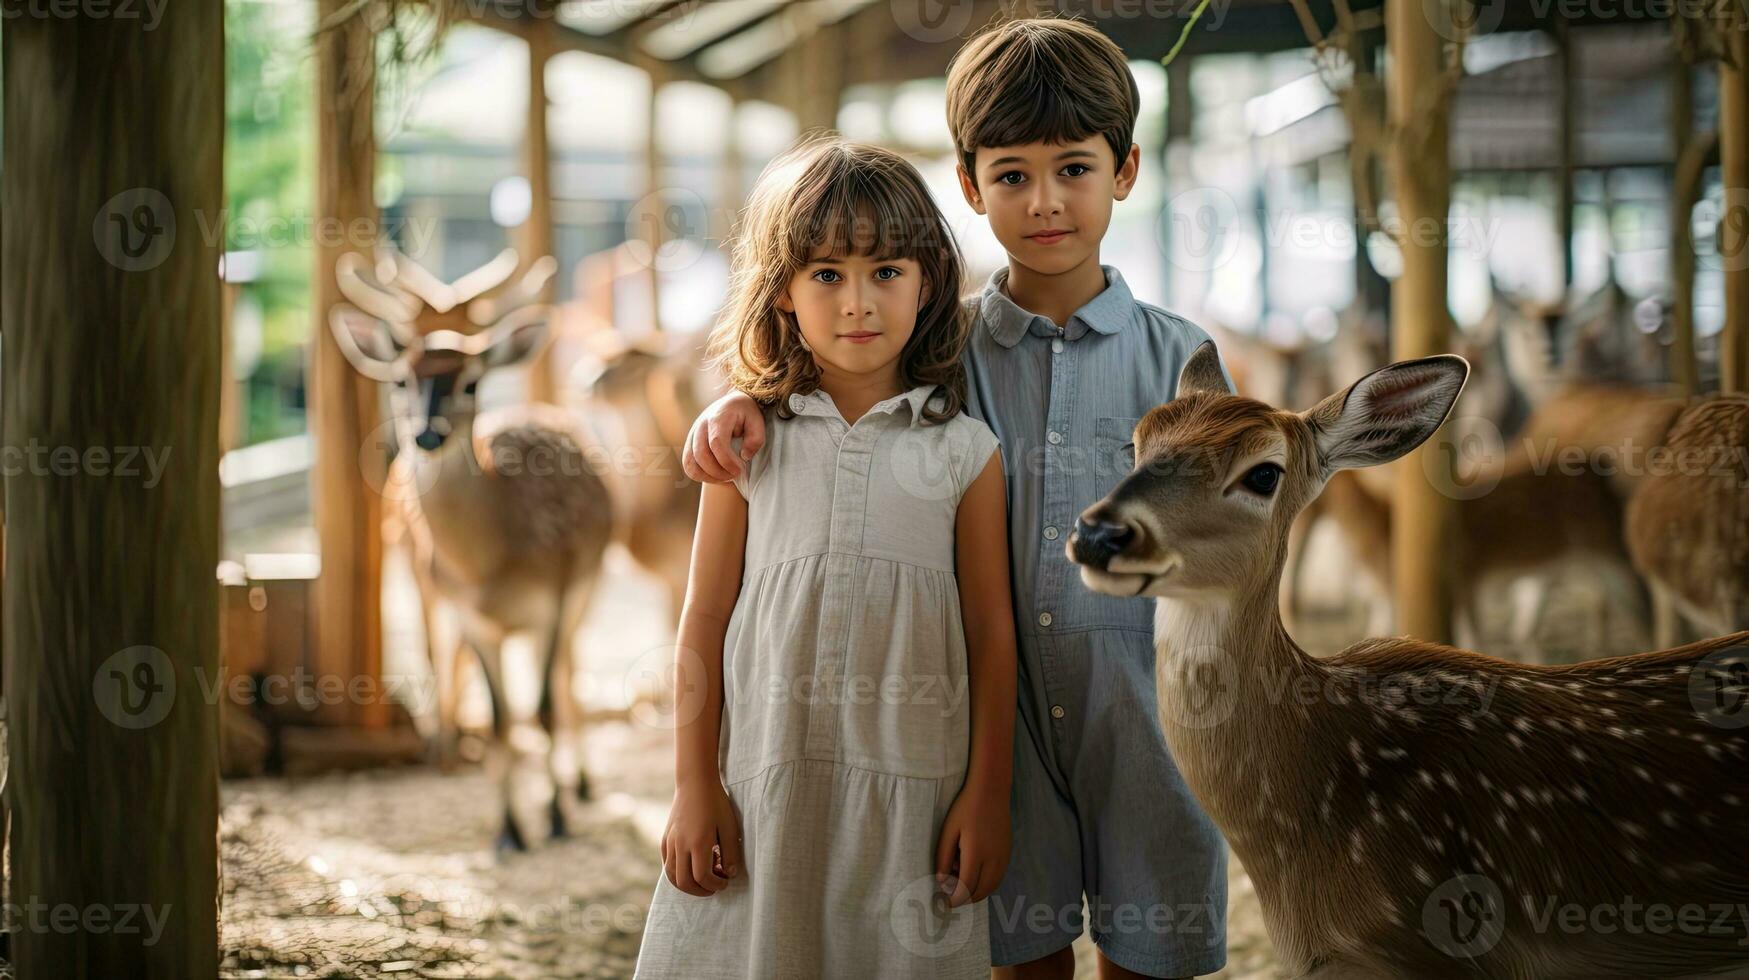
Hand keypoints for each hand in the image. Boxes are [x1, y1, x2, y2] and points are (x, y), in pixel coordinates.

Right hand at [661, 778, 742, 896]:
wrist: (695, 782)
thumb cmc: (716, 803)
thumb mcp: (730, 827)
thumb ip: (731, 853)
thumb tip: (730, 873)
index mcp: (698, 842)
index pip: (702, 877)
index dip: (715, 884)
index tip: (725, 882)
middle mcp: (681, 844)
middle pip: (684, 882)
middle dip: (701, 890)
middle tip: (714, 886)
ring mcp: (670, 842)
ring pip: (672, 876)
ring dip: (688, 885)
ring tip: (703, 880)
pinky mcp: (665, 839)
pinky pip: (667, 864)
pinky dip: (678, 873)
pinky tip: (691, 867)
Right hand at [683, 391, 764, 483]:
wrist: (731, 403)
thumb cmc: (745, 414)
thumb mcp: (757, 421)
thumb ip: (755, 439)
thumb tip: (744, 456)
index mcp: (718, 417)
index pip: (716, 442)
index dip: (727, 461)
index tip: (740, 470)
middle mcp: (701, 425)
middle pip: (702, 455)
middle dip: (719, 471)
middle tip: (736, 474)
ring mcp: (692, 434)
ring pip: (691, 462)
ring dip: (708, 476)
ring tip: (726, 477)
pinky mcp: (689, 443)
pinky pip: (687, 465)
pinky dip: (700, 475)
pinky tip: (716, 476)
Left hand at [934, 776, 1010, 907]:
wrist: (991, 791)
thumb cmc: (965, 809)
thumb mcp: (948, 832)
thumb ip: (943, 858)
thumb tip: (941, 882)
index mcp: (976, 853)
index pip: (966, 888)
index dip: (954, 899)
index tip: (944, 901)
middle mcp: (994, 859)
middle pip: (980, 892)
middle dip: (964, 899)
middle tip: (950, 895)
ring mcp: (1003, 857)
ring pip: (991, 888)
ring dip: (976, 892)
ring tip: (960, 883)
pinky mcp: (1007, 854)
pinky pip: (997, 878)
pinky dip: (985, 884)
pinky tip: (973, 873)